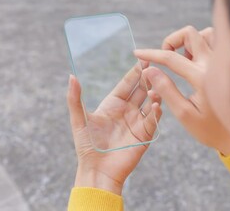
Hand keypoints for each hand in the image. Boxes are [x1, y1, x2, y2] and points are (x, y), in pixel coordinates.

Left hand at [67, 63, 161, 194]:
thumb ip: (75, 98)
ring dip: (154, 93)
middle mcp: (127, 111)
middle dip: (148, 79)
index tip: (143, 60)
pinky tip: (157, 105)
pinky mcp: (145, 134)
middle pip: (141, 90)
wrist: (97, 170)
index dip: (135, 72)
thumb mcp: (79, 120)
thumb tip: (71, 76)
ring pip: (150, 102)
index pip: (127, 84)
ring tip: (156, 86)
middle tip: (155, 68)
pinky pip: (153, 120)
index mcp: (112, 104)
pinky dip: (157, 111)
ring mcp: (137, 122)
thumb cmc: (87, 147)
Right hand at [134, 26, 229, 155]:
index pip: (171, 58)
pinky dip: (202, 44)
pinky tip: (195, 61)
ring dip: (189, 42)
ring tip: (182, 59)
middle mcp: (214, 65)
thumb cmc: (211, 129)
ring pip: (205, 34)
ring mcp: (223, 62)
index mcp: (201, 78)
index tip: (138, 54)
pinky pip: (216, 42)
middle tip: (165, 58)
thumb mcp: (184, 114)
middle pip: (190, 34)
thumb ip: (166, 90)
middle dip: (171, 42)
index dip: (151, 54)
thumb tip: (149, 70)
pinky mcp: (228, 65)